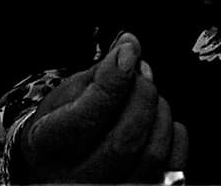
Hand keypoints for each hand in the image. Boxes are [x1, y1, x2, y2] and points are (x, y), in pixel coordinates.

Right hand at [16, 33, 187, 183]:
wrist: (58, 167)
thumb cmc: (62, 128)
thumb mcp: (66, 96)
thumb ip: (99, 72)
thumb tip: (128, 48)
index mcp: (46, 148)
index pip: (87, 117)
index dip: (114, 79)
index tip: (128, 52)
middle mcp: (72, 182)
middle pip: (125, 139)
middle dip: (143, 95)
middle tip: (142, 74)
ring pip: (152, 156)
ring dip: (160, 114)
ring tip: (149, 97)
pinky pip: (173, 168)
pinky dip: (174, 137)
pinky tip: (159, 123)